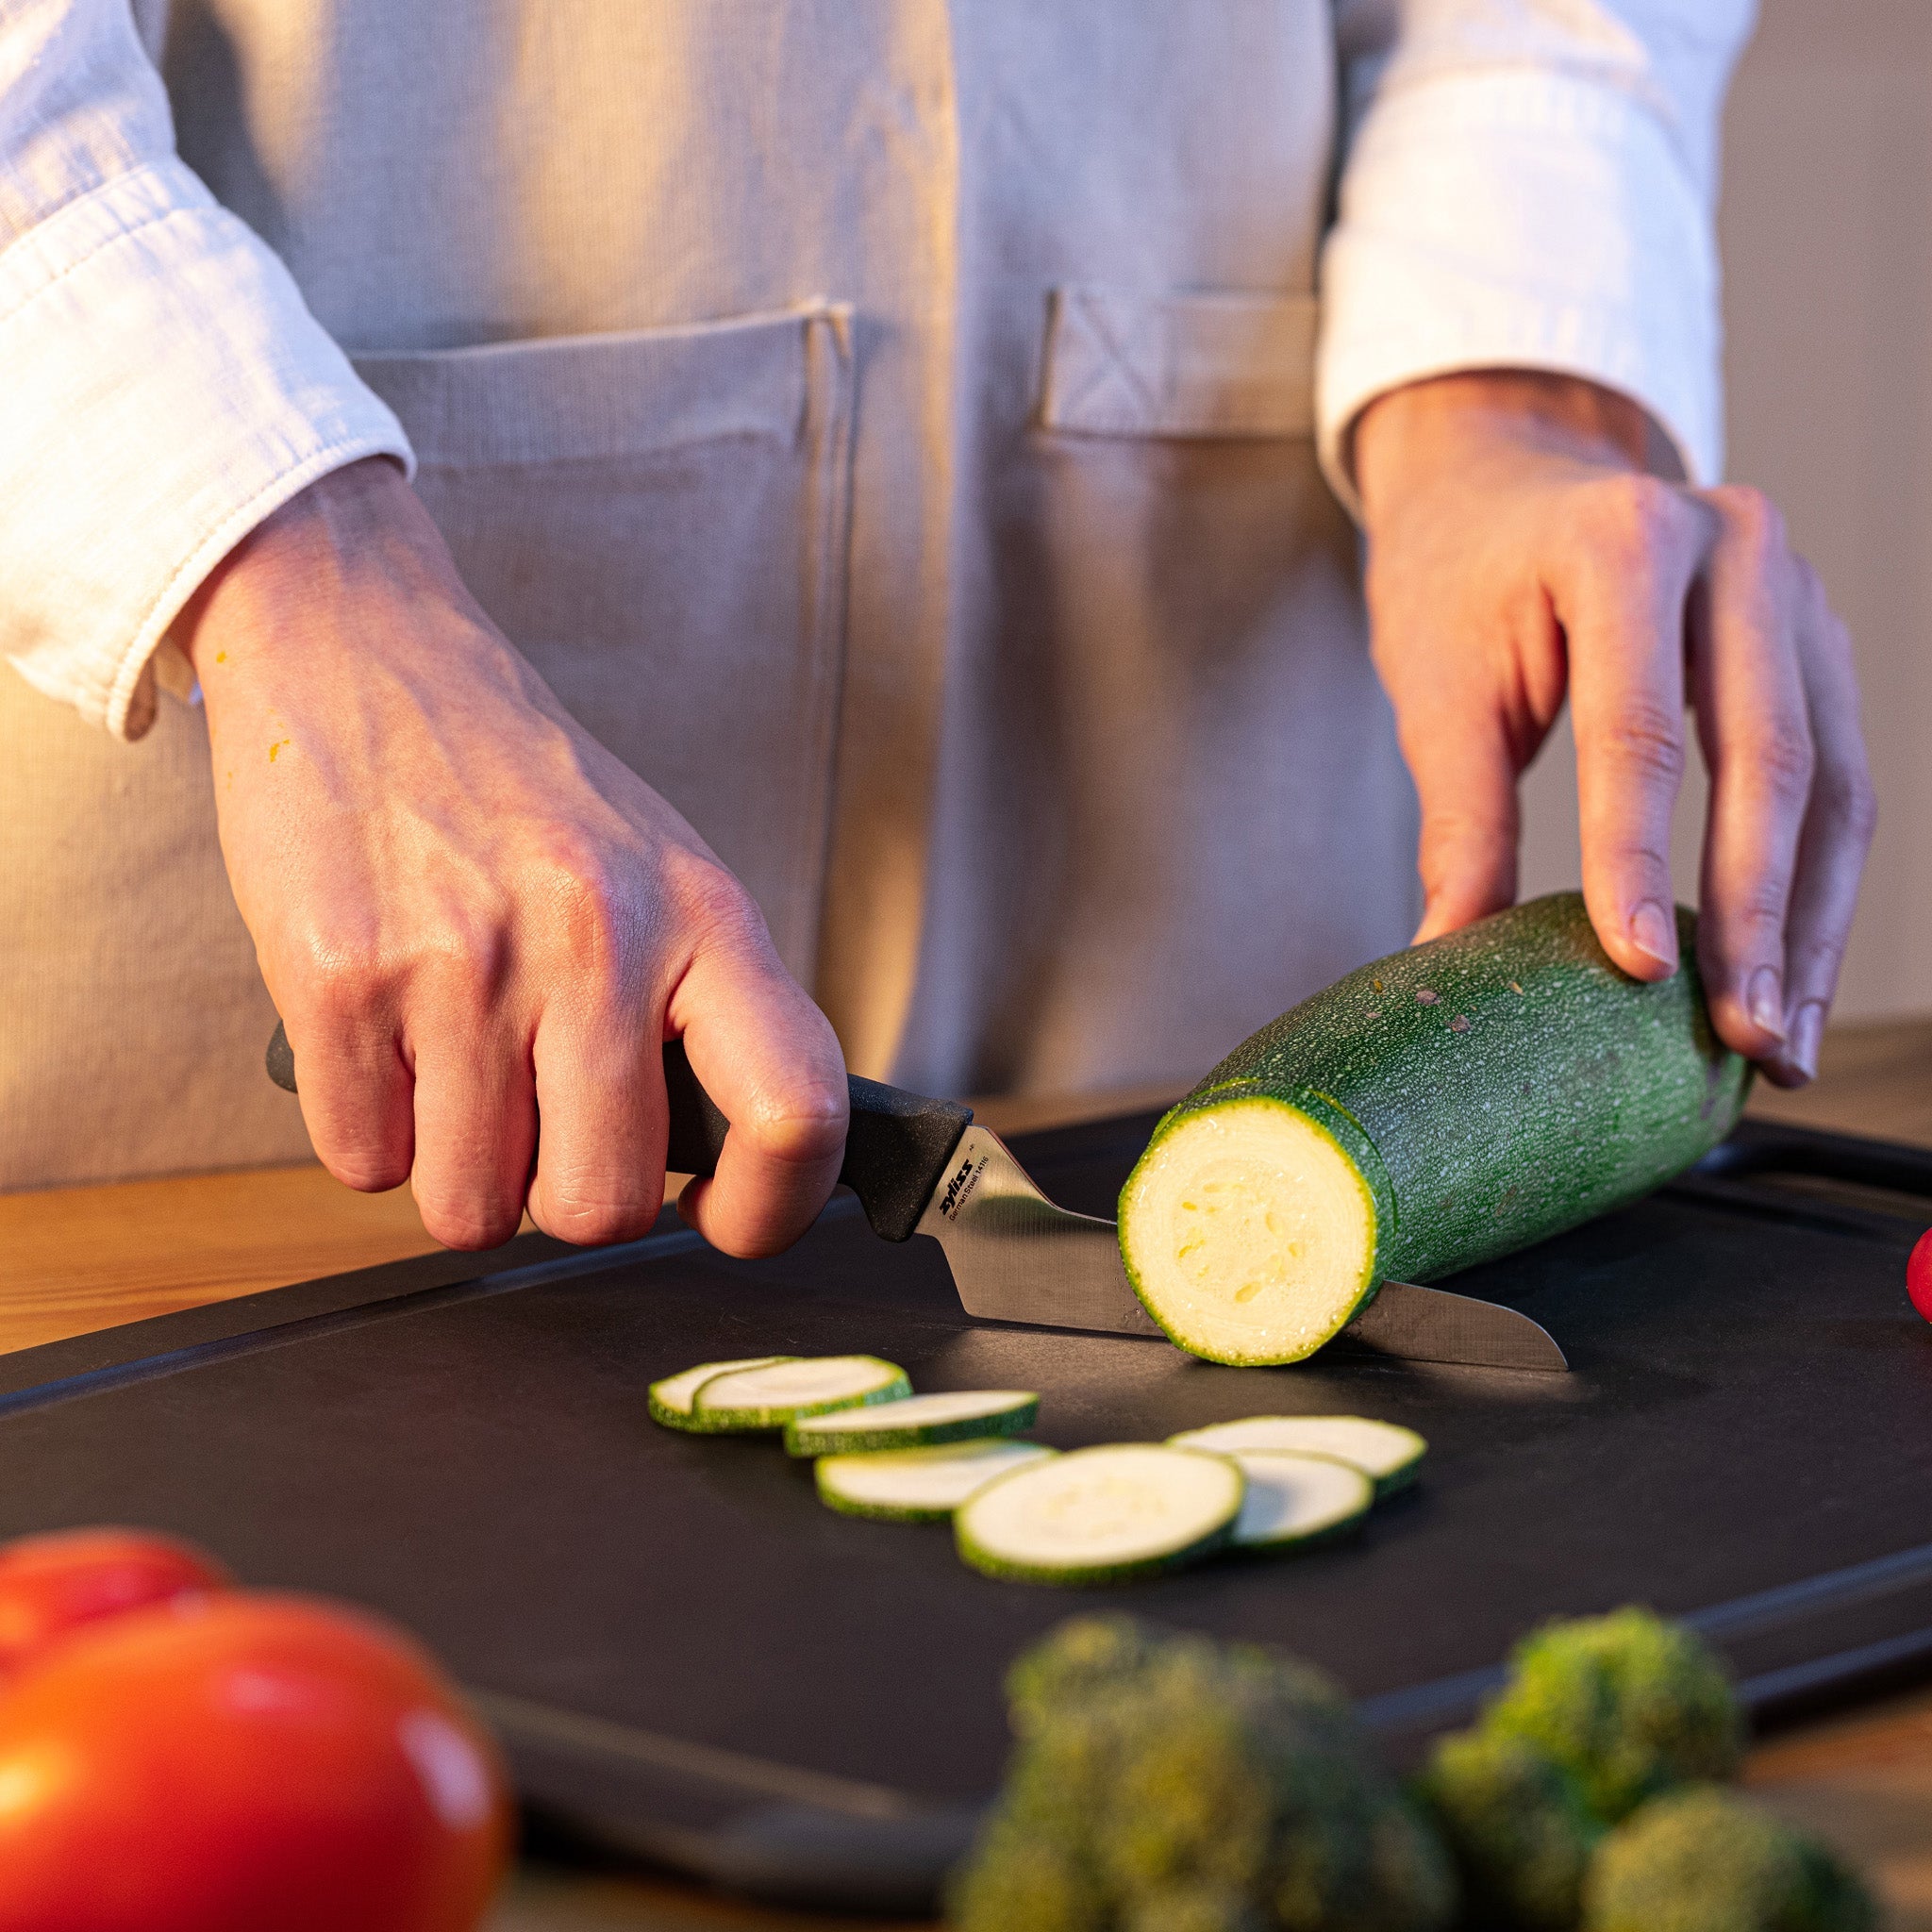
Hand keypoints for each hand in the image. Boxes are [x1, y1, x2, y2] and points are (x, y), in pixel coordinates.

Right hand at [176, 459, 847, 1250]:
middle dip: (562, 1195)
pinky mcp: (339, 976)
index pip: (795, 1110)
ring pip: (471, 1209)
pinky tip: (383, 1043)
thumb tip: (718, 1171)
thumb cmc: (524, 792)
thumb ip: (704, 1009)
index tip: (721, 1218)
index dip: (770, 1208)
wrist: (368, 652)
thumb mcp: (663, 872)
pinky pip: (362, 1166)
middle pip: (600, 1207)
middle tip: (540, 1124)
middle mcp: (599, 940)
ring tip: (452, 1067)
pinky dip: (369, 1132)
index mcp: (706, 918)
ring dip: (456, 1170)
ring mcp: (465, 963)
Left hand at [1354, 372, 1874, 1085]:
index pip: (1639, 727)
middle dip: (1757, 914)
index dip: (1638, 858)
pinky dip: (1818, 882)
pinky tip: (1794, 970)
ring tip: (1781, 1039)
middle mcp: (1737, 549)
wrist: (1508, 488)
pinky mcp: (1819, 640)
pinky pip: (1840, 775)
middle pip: (1769, 756)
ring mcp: (1798, 589)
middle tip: (1740, 1035)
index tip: (1636, 971)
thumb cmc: (1461, 584)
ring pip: (1833, 779)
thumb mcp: (1440, 690)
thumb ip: (1460, 822)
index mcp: (1624, 543)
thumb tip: (1448, 958)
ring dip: (1811, 922)